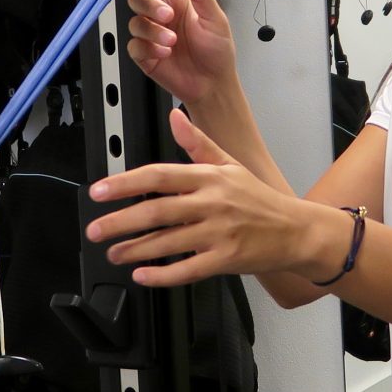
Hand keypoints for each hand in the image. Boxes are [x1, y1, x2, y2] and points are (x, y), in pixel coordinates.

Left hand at [86, 111, 328, 289]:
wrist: (296, 230)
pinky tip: (142, 274)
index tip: (100, 191)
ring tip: (114, 253)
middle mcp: (212, 203)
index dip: (125, 183)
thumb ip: (198, 143)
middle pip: (157, 210)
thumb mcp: (231, 164)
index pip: (159, 175)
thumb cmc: (260, 200)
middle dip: (120, 221)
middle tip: (96, 230)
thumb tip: (174, 117)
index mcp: (209, 177)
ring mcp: (219, 232)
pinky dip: (162, 274)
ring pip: (167, 242)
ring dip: (135, 249)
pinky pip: (188, 269)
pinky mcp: (225, 259)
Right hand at [122, 0, 237, 109]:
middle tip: (167, 16)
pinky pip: (134, 46)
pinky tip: (164, 53)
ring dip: (152, 31)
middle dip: (149, 5)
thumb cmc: (217, 51)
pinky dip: (147, 48)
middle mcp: (161, 16)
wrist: (213, 84)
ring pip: (135, 23)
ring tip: (172, 41)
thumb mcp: (215, 19)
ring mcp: (151, 35)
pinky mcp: (145, 55)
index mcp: (176, 1)